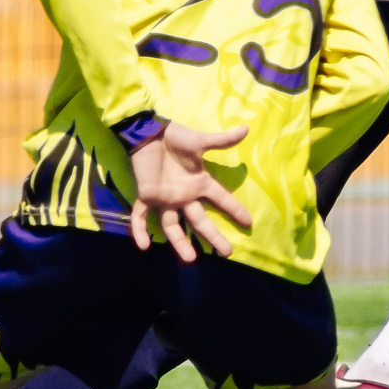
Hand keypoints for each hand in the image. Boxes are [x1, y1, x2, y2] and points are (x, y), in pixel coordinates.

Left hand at [128, 121, 254, 263]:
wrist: (149, 132)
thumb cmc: (175, 138)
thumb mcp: (200, 141)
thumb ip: (222, 140)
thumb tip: (246, 128)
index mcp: (199, 183)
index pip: (221, 199)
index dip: (235, 210)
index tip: (249, 223)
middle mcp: (184, 195)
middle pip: (200, 220)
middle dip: (213, 236)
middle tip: (227, 252)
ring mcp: (165, 198)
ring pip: (172, 225)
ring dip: (180, 242)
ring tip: (190, 259)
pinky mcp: (147, 196)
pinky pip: (141, 216)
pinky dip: (139, 230)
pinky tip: (143, 246)